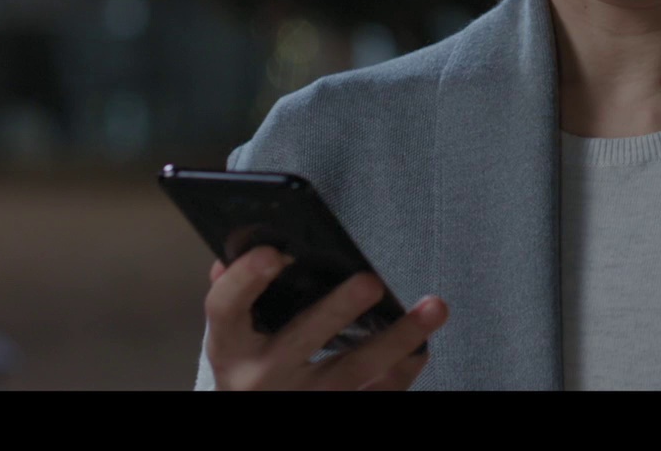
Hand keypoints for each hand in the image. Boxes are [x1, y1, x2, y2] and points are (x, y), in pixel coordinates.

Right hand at [204, 248, 447, 390]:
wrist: (256, 414)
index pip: (225, 308)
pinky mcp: (336, 410)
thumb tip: (246, 246)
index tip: (273, 253)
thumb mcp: (232, 337)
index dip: (245, 280)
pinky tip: (422, 346)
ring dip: (398, 339)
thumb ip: (236, 294)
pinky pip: (377, 393)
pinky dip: (403, 369)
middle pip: (302, 338)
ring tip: (434, 307)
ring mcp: (301, 399)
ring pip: (354, 370)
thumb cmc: (249, 367)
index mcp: (230, 347)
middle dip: (338, 310)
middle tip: (370, 281)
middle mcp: (262, 377)